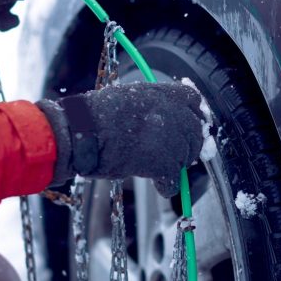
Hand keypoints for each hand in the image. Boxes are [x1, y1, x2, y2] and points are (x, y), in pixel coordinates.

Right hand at [37, 82, 206, 196]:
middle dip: (186, 146)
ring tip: (154, 167)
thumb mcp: (131, 96)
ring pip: (187, 158)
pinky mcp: (166, 164)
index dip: (192, 117)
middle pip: (196, 133)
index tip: (186, 128)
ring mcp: (174, 140)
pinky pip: (175, 182)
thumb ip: (153, 105)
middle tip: (170, 155)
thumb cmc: (96, 115)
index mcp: (166, 94)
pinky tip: (156, 184)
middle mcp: (176, 114)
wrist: (84, 132)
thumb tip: (162, 118)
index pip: (195, 103)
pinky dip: (166, 186)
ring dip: (175, 165)